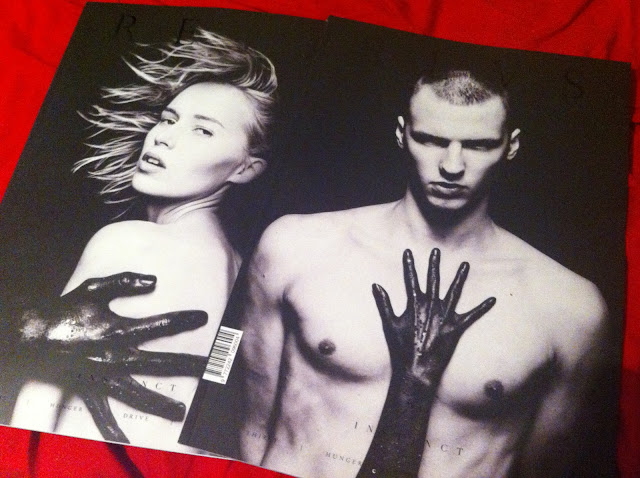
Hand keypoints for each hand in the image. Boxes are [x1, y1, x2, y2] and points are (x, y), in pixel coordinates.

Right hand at [16, 272, 207, 442]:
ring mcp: (102, 376)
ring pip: (136, 393)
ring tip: (181, 412)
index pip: (159, 325)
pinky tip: (126, 443)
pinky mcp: (87, 389)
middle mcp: (115, 356)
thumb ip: (124, 282)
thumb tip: (154, 280)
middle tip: (213, 369)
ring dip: (159, 403)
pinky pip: (101, 412)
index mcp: (119, 331)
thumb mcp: (94, 288)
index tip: (205, 318)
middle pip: (159, 363)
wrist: (32, 334)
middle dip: (188, 366)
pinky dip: (111, 429)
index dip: (182, 320)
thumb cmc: (66, 310)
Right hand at [372, 248, 494, 388]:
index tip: (408, 251)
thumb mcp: (389, 324)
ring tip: (465, 264)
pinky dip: (482, 308)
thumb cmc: (401, 348)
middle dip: (434, 265)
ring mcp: (445, 316)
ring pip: (455, 292)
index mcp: (415, 304)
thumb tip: (376, 285)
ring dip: (460, 278)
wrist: (416, 368)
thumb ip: (384, 303)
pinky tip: (492, 299)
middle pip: (434, 280)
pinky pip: (472, 316)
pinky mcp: (456, 328)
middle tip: (436, 250)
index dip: (409, 265)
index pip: (411, 279)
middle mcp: (432, 306)